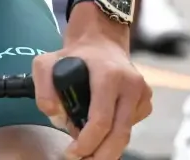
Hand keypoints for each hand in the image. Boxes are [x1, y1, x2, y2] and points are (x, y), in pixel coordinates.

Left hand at [32, 9, 150, 159]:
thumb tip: (54, 114)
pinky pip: (131, 126)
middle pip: (119, 135)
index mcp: (109, 76)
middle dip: (99, 156)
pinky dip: (116, 134)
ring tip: (88, 149)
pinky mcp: (146, 99)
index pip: (101, 121)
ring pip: (126, 134)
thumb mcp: (47, 63)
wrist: (103, 41)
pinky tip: (102, 129)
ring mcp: (142, 92)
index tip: (71, 152)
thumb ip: (42, 89)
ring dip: (107, 148)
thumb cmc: (76, 55)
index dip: (86, 144)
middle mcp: (131, 84)